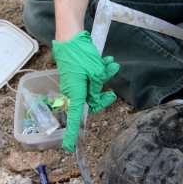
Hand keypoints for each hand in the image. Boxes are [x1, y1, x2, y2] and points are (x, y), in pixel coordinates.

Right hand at [52, 31, 119, 151]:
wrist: (71, 37)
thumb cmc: (81, 54)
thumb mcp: (95, 72)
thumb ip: (97, 86)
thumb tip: (95, 94)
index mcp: (76, 94)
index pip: (75, 118)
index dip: (73, 133)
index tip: (70, 147)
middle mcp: (74, 91)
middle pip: (91, 102)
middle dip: (103, 96)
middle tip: (112, 94)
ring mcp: (75, 83)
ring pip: (93, 88)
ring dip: (104, 78)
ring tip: (111, 65)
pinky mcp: (76, 75)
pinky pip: (90, 79)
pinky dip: (99, 72)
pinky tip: (108, 62)